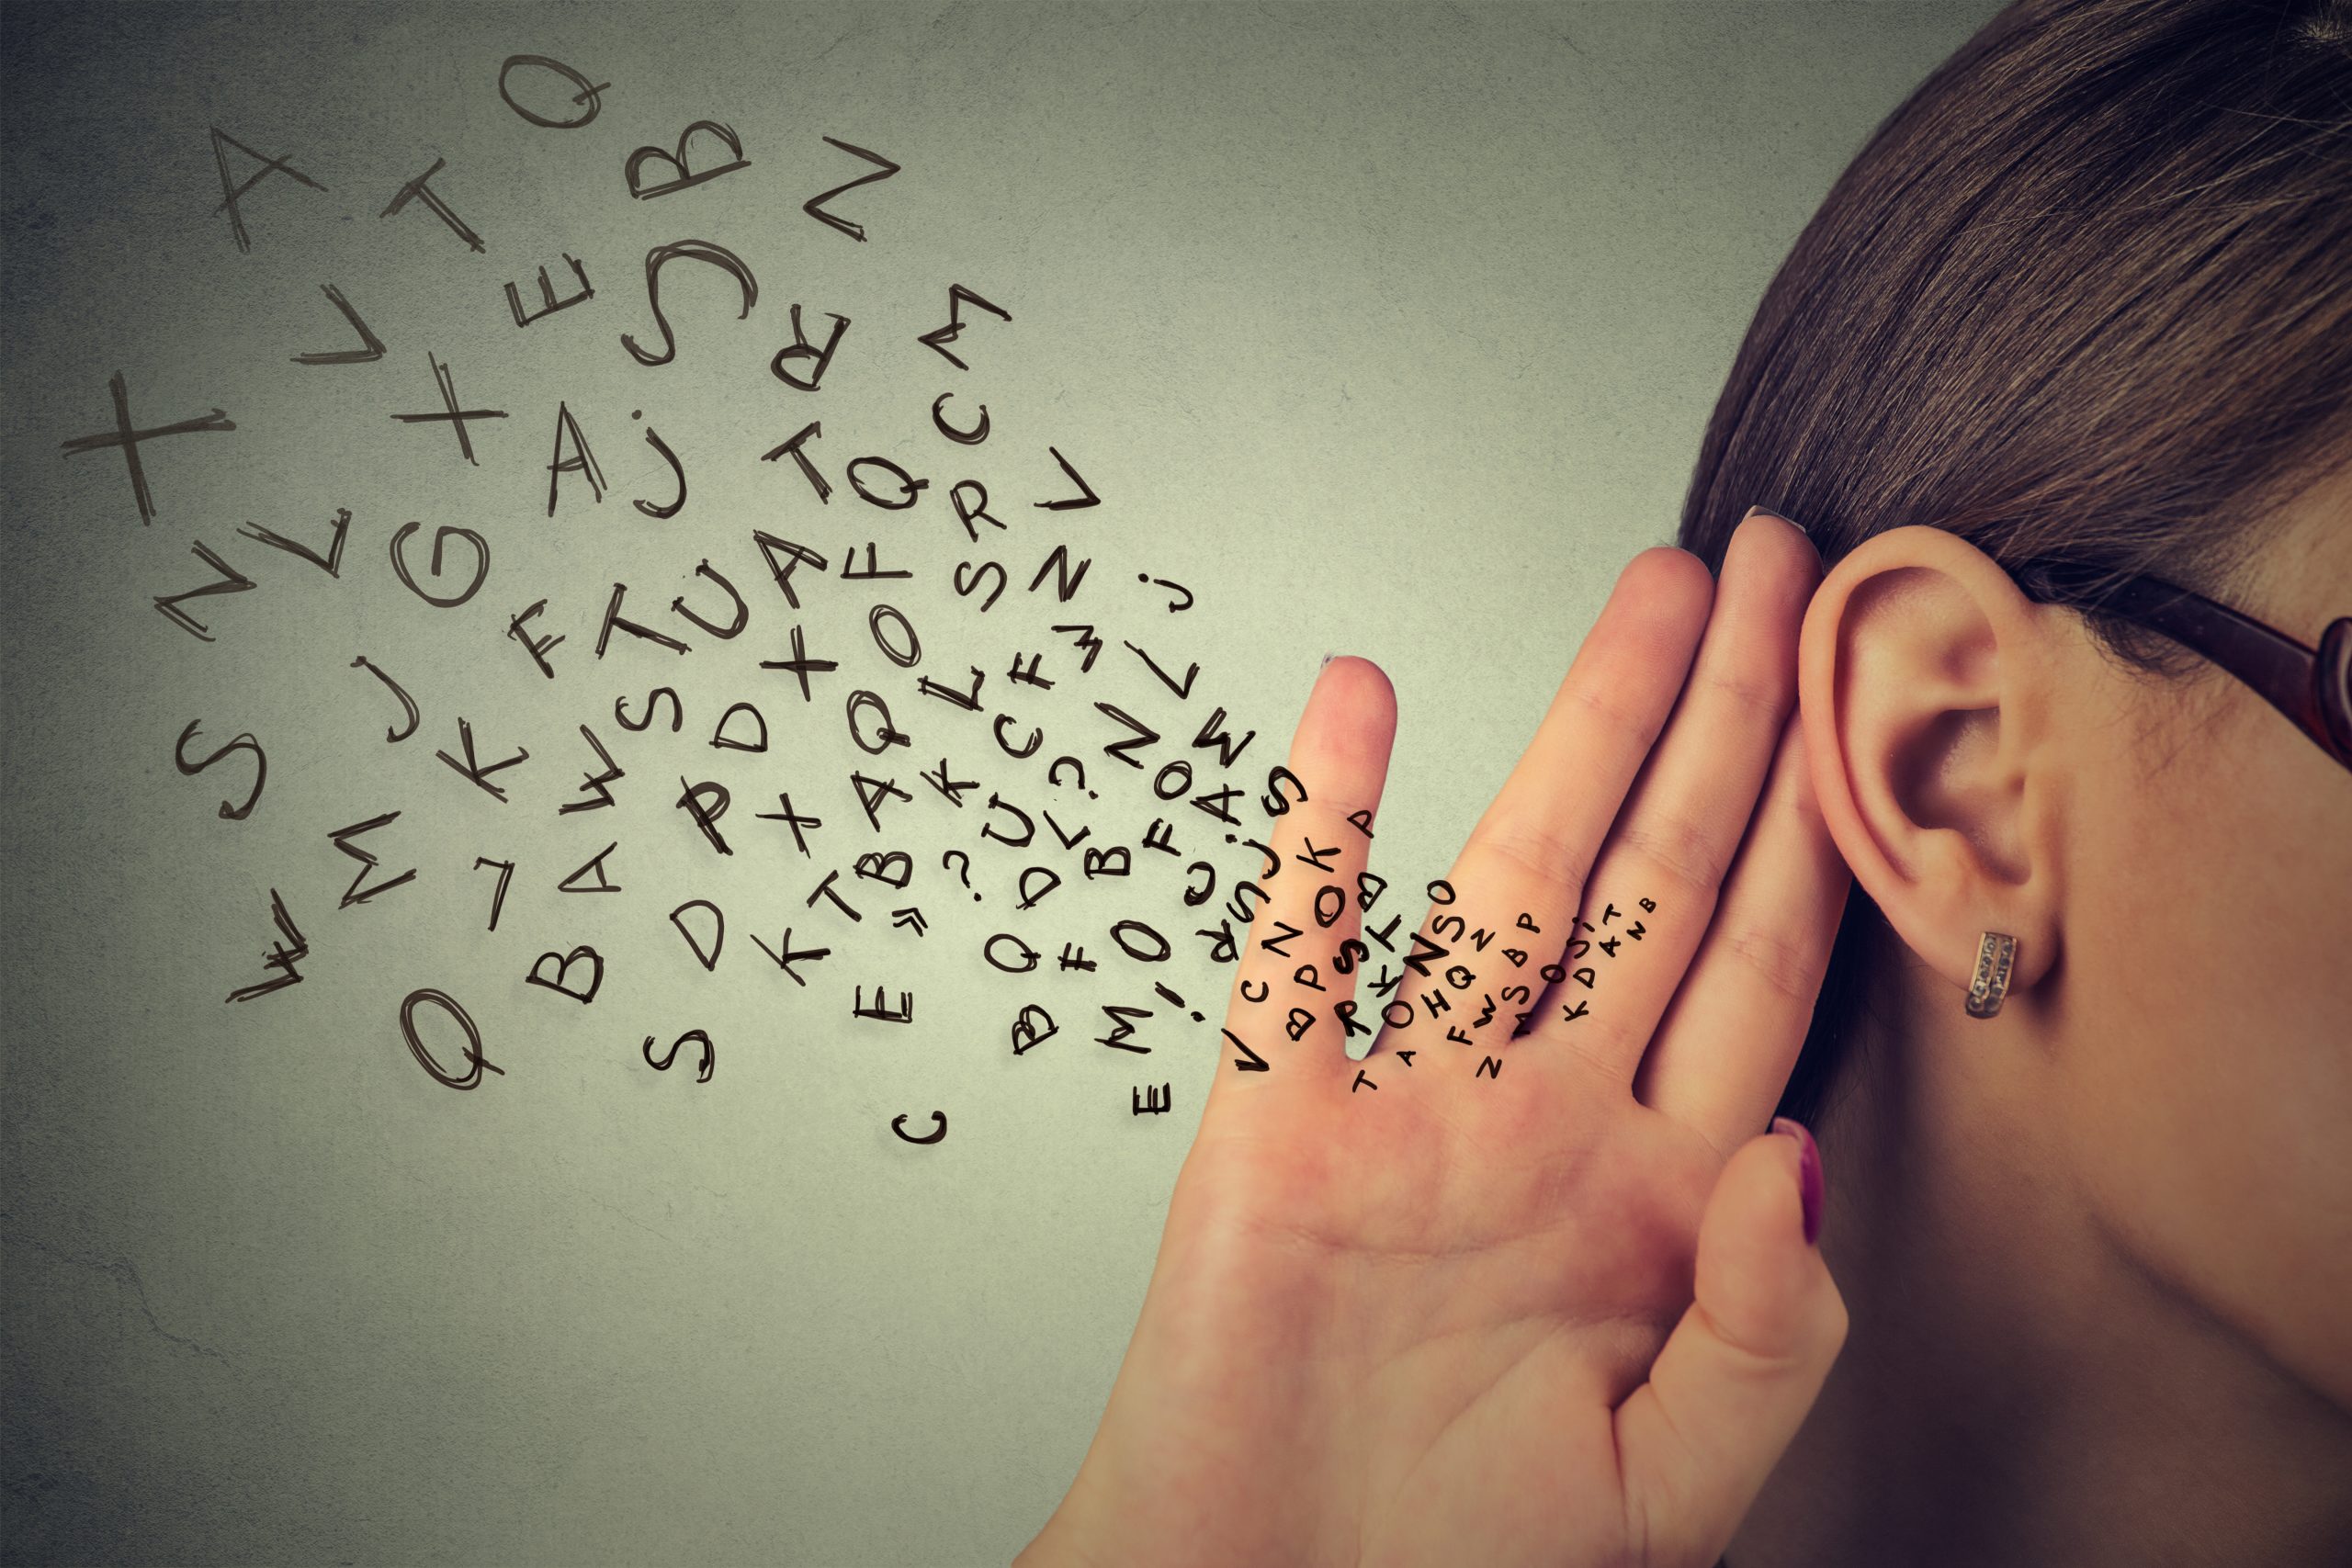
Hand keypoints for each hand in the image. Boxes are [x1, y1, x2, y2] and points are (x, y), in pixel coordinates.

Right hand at [1018, 511, 1851, 1567]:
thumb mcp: (1671, 1489)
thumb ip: (1761, 1331)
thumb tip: (1794, 1152)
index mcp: (1654, 1198)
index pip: (1760, 966)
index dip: (1821, 822)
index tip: (1866, 690)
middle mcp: (1543, 1120)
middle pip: (1657, 875)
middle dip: (1729, 719)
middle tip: (1780, 565)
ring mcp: (1411, 1105)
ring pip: (1509, 875)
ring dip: (1579, 729)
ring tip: (1649, 596)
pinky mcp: (1275, 1120)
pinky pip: (1298, 943)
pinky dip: (1319, 822)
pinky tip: (1354, 707)